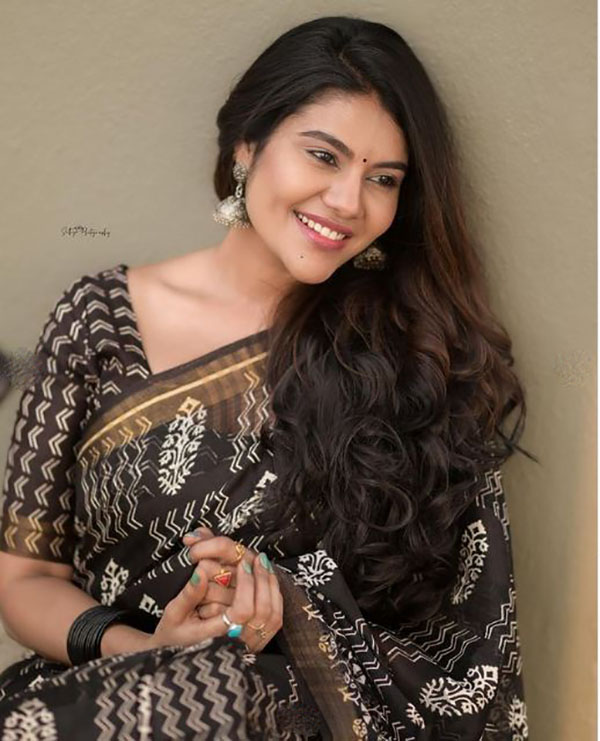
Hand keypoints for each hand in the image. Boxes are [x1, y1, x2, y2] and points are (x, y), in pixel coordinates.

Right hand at [183, 528, 282, 652]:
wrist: (179, 659)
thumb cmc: (174, 634)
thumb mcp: (173, 614)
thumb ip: (188, 595)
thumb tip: (201, 571)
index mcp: (215, 636)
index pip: (241, 611)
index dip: (247, 586)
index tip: (243, 564)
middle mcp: (235, 643)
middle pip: (262, 611)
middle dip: (262, 580)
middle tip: (257, 558)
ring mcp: (248, 643)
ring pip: (272, 615)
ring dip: (270, 586)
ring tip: (263, 565)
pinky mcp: (256, 641)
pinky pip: (274, 619)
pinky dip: (274, 597)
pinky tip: (268, 579)